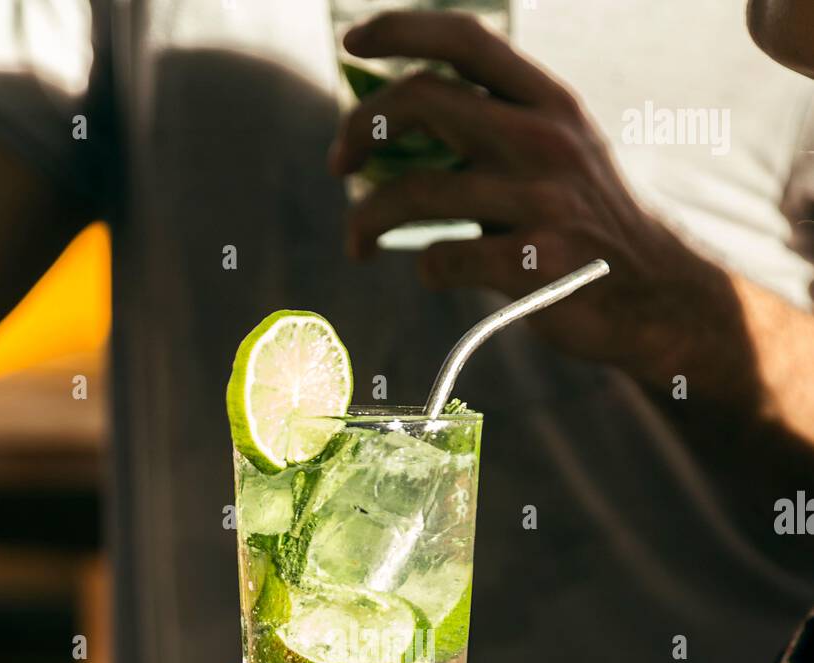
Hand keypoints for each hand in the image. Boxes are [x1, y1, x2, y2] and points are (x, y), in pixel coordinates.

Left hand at [329, 10, 712, 374]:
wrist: (657, 298)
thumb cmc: (590, 228)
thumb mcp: (561, 154)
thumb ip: (496, 130)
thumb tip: (401, 122)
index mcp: (550, 103)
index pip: (464, 38)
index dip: (399, 30)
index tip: (352, 44)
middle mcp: (543, 140)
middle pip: (423, 102)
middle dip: (360, 128)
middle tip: (338, 162)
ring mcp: (539, 202)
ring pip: (415, 191)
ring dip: (367, 217)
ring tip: (356, 242)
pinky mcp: (530, 265)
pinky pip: (441, 260)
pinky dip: (424, 267)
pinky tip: (434, 272)